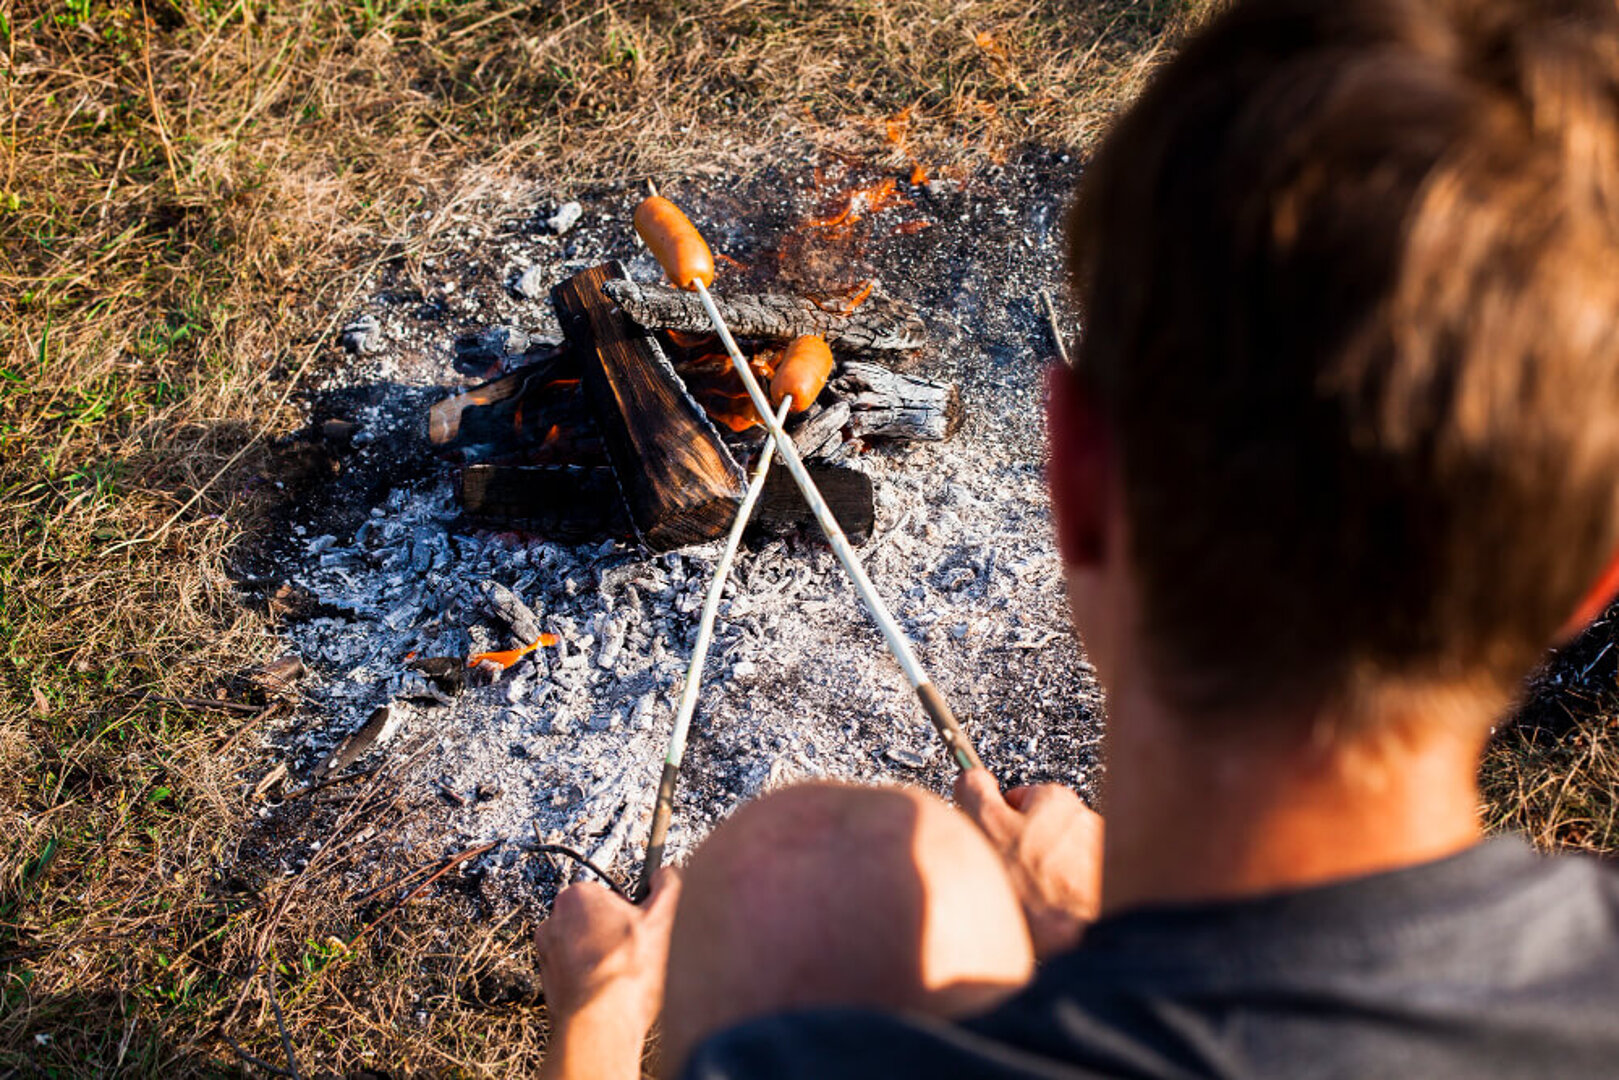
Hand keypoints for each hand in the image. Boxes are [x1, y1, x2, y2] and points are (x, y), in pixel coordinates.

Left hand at [534, 868, 681, 1079]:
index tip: (641, 927)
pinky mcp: (548, 982)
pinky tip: (610, 990)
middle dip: (614, 933)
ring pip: (585, 947)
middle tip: (636, 951)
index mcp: (578, 896)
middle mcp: (554, 920)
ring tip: (625, 975)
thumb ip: (667, 885)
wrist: (601, 1024)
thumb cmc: (627, 974)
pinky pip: (576, 971)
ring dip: (603, 957)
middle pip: (595, 919)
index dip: (631, 912)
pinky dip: (591, 978)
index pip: (609, 893)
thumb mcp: (662, 918)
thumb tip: (666, 875)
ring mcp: (547, 953)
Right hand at [954, 769, 1102, 958]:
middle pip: (1038, 830)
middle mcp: (1085, 821)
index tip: (994, 844)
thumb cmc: (1035, 889)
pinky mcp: (1107, 886)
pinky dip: (1062, 896)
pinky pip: (1074, 885)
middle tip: (1011, 877)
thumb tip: (970, 774)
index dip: (997, 823)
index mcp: (1057, 799)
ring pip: (1057, 860)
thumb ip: (975, 791)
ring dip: (1044, 876)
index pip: (1016, 798)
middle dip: (1023, 851)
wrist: (1079, 941)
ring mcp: (1099, 855)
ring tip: (1033, 900)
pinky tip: (1052, 912)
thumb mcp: (986, 828)